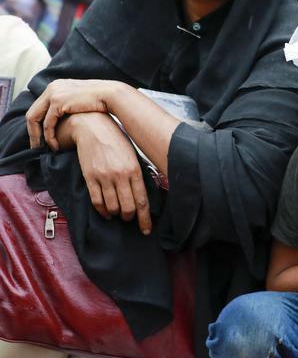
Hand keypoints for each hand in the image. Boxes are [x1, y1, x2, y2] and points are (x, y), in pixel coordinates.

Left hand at [27, 79, 121, 150]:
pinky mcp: (58, 102)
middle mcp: (52, 88)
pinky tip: (54, 145)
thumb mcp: (81, 99)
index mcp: (57, 86)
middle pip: (33, 112)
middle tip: (35, 145)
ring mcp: (54, 94)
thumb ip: (70, 104)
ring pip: (36, 118)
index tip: (40, 137)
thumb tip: (66, 116)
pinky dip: (49, 136)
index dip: (38, 124)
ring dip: (37, 136)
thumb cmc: (103, 101)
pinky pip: (48, 123)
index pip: (39, 107)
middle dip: (33, 131)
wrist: (112, 95)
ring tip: (42, 148)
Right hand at [71, 113, 151, 234]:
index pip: (142, 201)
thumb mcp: (133, 156)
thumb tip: (142, 195)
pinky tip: (106, 212)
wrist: (93, 127)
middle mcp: (120, 175)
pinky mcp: (90, 178)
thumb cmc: (116, 141)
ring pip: (112, 207)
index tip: (146, 230)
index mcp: (135, 170)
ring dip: (116, 214)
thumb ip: (137, 175)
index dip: (145, 218)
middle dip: (130, 218)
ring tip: (118, 214)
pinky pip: (96, 201)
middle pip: (127, 208)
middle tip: (130, 218)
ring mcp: (104, 177)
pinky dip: (102, 211)